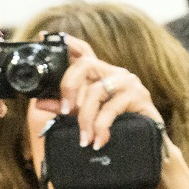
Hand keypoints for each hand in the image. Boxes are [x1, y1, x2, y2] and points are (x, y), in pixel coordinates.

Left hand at [55, 34, 164, 149]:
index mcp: (101, 76)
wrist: (149, 151)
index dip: (66, 43)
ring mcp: (128, 83)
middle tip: (65, 111)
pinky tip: (99, 140)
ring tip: (84, 139)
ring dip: (86, 118)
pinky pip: (112, 108)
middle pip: (85, 64)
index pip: (83, 52)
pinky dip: (102, 127)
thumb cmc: (118, 132)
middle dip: (69, 86)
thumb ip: (65, 110)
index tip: (45, 36)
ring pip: (96, 91)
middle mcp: (115, 74)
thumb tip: (40, 102)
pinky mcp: (139, 97)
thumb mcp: (86, 120)